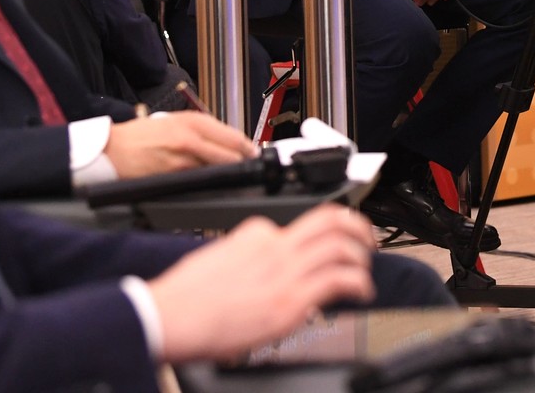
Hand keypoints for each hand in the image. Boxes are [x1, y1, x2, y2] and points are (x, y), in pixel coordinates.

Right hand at [102, 112, 256, 178]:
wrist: (112, 149)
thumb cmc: (139, 136)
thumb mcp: (172, 122)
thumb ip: (198, 130)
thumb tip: (224, 142)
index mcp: (191, 121)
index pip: (231, 135)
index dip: (246, 147)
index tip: (253, 153)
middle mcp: (190, 137)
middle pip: (230, 153)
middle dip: (241, 162)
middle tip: (247, 166)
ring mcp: (183, 158)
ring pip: (217, 168)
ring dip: (225, 173)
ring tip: (227, 174)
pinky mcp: (173, 176)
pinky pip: (199, 180)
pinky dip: (205, 181)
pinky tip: (204, 181)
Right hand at [146, 208, 375, 362]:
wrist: (168, 315)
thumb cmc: (184, 298)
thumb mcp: (218, 260)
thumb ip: (245, 259)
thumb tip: (259, 275)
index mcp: (255, 232)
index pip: (299, 223)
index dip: (318, 238)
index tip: (325, 250)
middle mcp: (274, 245)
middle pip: (330, 219)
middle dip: (357, 226)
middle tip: (365, 240)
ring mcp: (284, 271)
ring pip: (342, 245)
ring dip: (362, 256)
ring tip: (365, 268)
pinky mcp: (291, 299)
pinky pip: (340, 279)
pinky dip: (360, 282)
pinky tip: (362, 292)